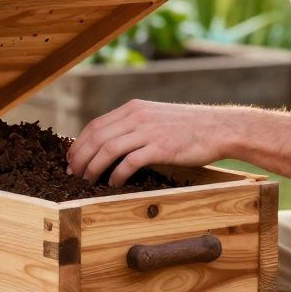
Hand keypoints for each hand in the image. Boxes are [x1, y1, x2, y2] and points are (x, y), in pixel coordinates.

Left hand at [66, 100, 232, 186]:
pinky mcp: (160, 147)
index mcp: (134, 108)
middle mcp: (137, 116)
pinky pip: (129, 162)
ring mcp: (148, 131)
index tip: (71, 158)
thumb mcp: (156, 118)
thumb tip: (111, 143)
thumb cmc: (189, 127)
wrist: (219, 128)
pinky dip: (117, 175)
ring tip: (87, 180)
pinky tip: (112, 184)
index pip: (96, 125)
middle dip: (80, 157)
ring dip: (93, 167)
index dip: (79, 143)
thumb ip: (135, 125)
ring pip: (108, 149)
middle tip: (72, 173)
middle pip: (96, 137)